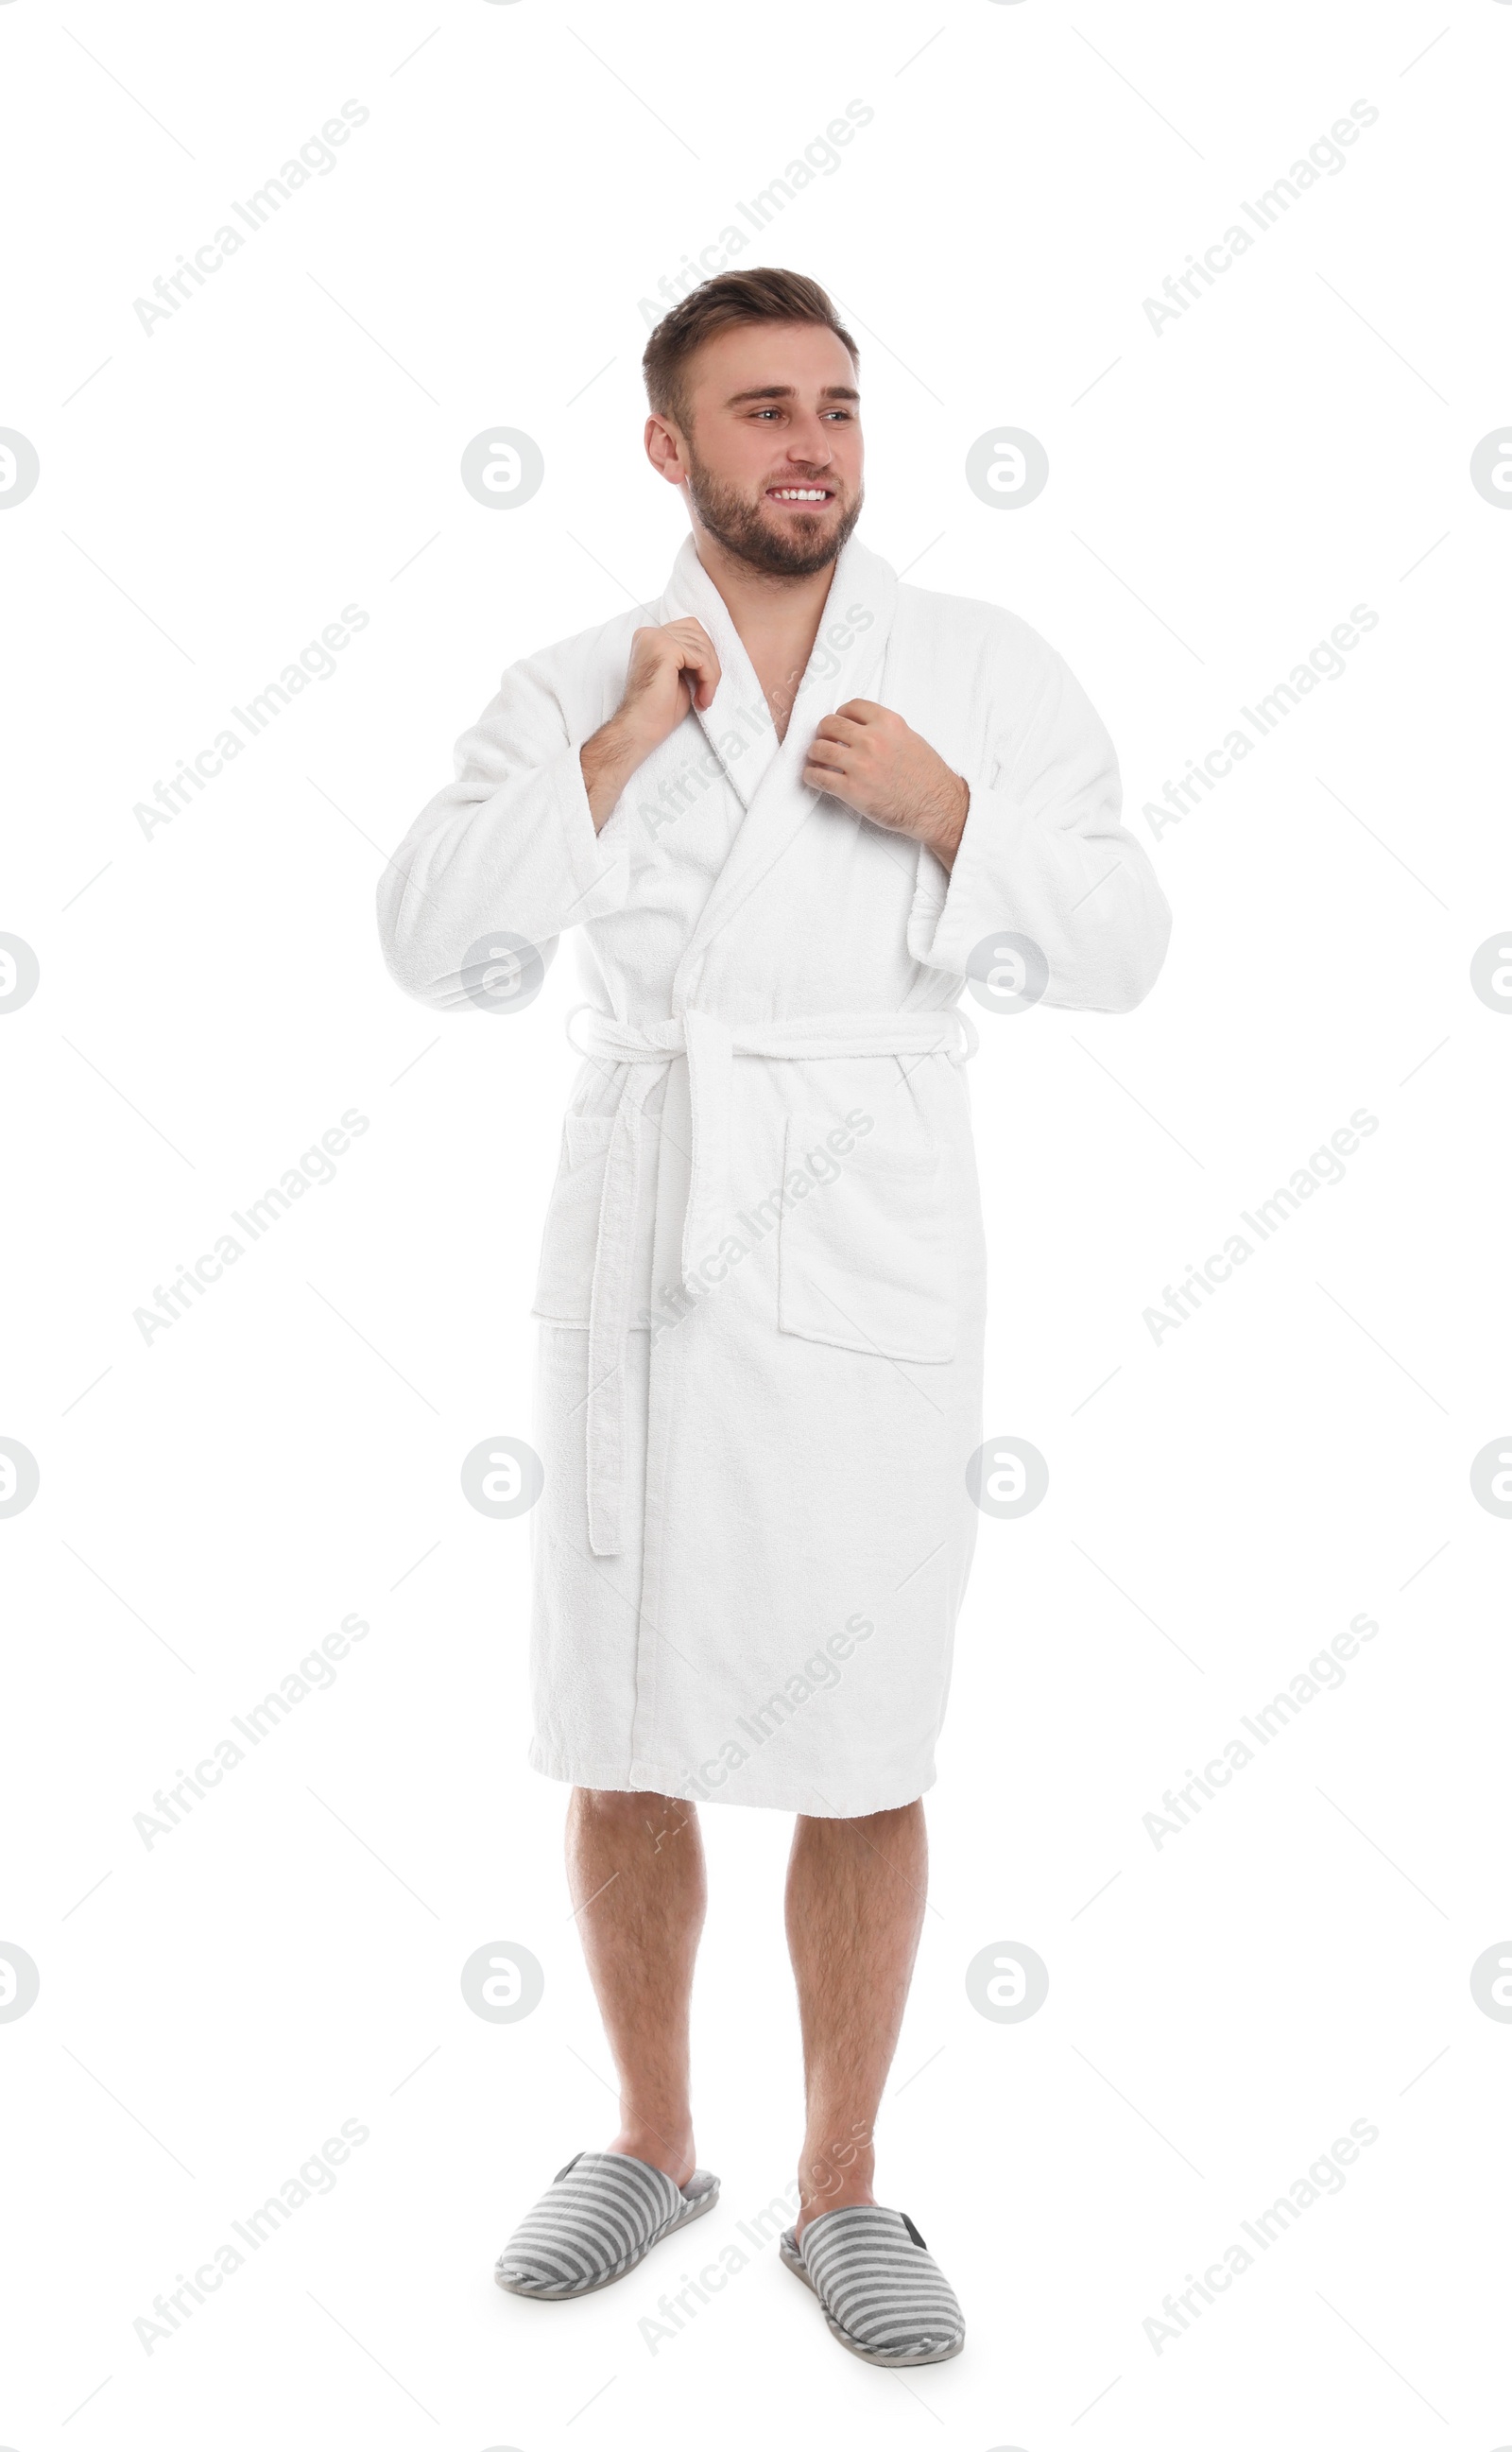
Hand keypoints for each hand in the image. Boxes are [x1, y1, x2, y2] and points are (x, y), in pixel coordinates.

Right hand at [580, 618, 721, 829]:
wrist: (640, 729)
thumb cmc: (658, 709)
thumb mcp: (679, 675)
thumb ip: (690, 657)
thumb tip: (713, 650)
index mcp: (650, 637)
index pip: (690, 630)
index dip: (704, 656)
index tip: (705, 684)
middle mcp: (650, 633)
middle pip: (698, 633)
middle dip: (710, 663)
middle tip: (707, 692)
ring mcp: (655, 639)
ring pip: (702, 646)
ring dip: (711, 675)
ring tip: (704, 698)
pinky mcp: (665, 649)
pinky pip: (701, 658)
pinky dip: (709, 679)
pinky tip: (702, 698)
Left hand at [802, 698, 968, 869]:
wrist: (936, 806)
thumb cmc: (928, 776)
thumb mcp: (910, 738)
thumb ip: (885, 730)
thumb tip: (861, 729)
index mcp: (888, 723)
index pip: (852, 707)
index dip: (841, 715)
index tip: (839, 724)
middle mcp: (872, 740)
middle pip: (829, 724)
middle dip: (824, 733)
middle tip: (825, 742)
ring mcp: (860, 764)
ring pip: (818, 749)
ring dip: (815, 754)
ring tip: (819, 760)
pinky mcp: (851, 790)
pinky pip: (818, 777)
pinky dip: (811, 776)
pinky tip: (814, 777)